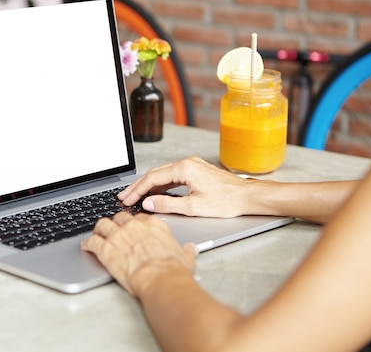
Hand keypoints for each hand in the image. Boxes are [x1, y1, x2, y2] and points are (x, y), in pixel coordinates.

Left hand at [81, 212, 197, 296]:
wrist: (161, 280)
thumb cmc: (173, 270)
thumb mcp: (185, 257)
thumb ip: (186, 250)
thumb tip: (190, 249)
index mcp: (153, 225)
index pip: (140, 218)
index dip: (135, 223)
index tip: (133, 228)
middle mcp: (134, 226)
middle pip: (120, 217)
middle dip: (116, 223)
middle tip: (114, 229)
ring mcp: (118, 235)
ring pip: (103, 224)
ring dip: (99, 229)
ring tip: (97, 233)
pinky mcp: (106, 249)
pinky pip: (92, 241)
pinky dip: (88, 243)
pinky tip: (86, 246)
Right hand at [119, 157, 254, 217]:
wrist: (247, 196)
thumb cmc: (227, 201)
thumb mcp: (194, 207)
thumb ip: (168, 205)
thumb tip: (148, 203)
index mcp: (184, 169)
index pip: (152, 179)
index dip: (137, 190)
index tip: (127, 199)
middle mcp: (186, 163)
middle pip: (154, 174)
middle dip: (137, 186)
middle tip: (124, 197)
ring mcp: (191, 165)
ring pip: (162, 174)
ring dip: (147, 185)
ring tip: (135, 196)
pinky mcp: (195, 170)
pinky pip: (171, 175)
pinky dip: (159, 184)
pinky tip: (154, 193)